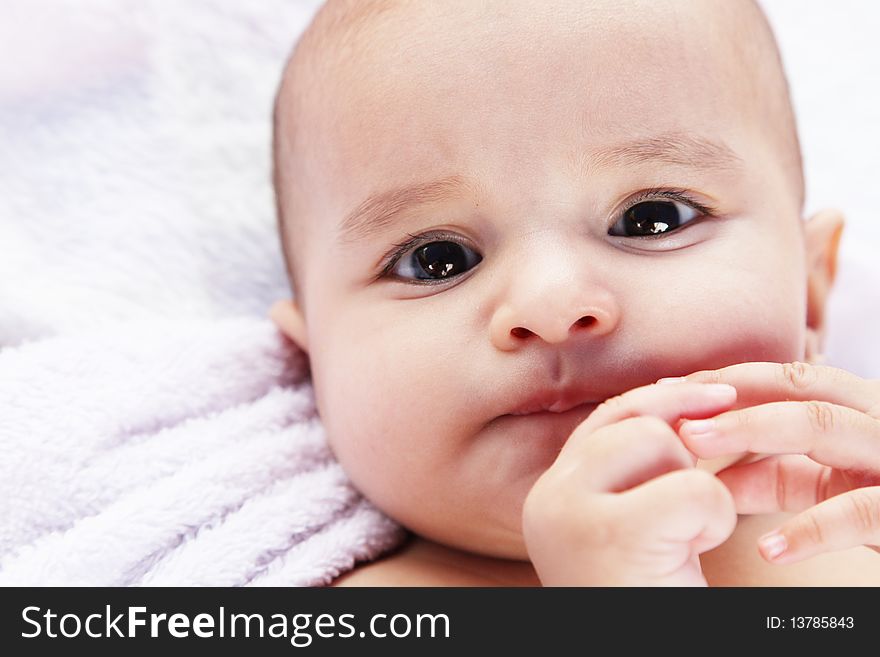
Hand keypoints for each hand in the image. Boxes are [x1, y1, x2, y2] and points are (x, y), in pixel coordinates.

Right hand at [522, 381, 738, 585]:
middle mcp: (549, 496)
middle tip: (691, 512)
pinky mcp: (614, 534)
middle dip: (682, 454)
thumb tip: (685, 394)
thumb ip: (636, 470)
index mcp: (552, 492)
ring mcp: (573, 512)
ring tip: (686, 541)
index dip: (664, 400)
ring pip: (661, 441)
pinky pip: (697, 489)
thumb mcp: (632, 527)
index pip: (608, 417)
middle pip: (636, 420)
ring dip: (700, 490)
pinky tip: (692, 557)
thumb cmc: (647, 596)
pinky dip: (717, 520)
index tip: (715, 396)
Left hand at [674, 361, 879, 564]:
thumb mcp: (826, 486)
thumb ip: (772, 475)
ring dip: (753, 430)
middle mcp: (878, 420)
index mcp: (857, 410)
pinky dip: (811, 530)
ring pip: (826, 425)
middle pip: (800, 386)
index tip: (666, 391)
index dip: (725, 381)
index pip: (785, 379)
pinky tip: (768, 548)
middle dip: (731, 392)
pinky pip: (861, 511)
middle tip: (670, 409)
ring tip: (695, 445)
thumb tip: (709, 476)